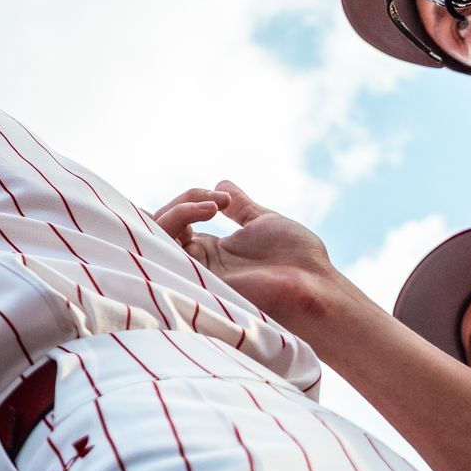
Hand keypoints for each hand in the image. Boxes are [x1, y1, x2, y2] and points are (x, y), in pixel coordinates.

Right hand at [153, 181, 341, 332]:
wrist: (312, 285)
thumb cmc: (297, 259)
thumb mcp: (263, 221)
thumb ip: (240, 206)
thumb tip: (221, 184)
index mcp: (212, 251)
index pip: (178, 223)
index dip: (186, 202)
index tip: (222, 196)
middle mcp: (198, 260)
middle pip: (162, 224)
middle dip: (184, 200)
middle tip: (217, 200)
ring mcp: (193, 268)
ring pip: (157, 231)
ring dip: (180, 207)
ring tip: (214, 205)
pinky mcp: (193, 273)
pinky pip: (165, 242)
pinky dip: (178, 216)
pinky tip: (207, 209)